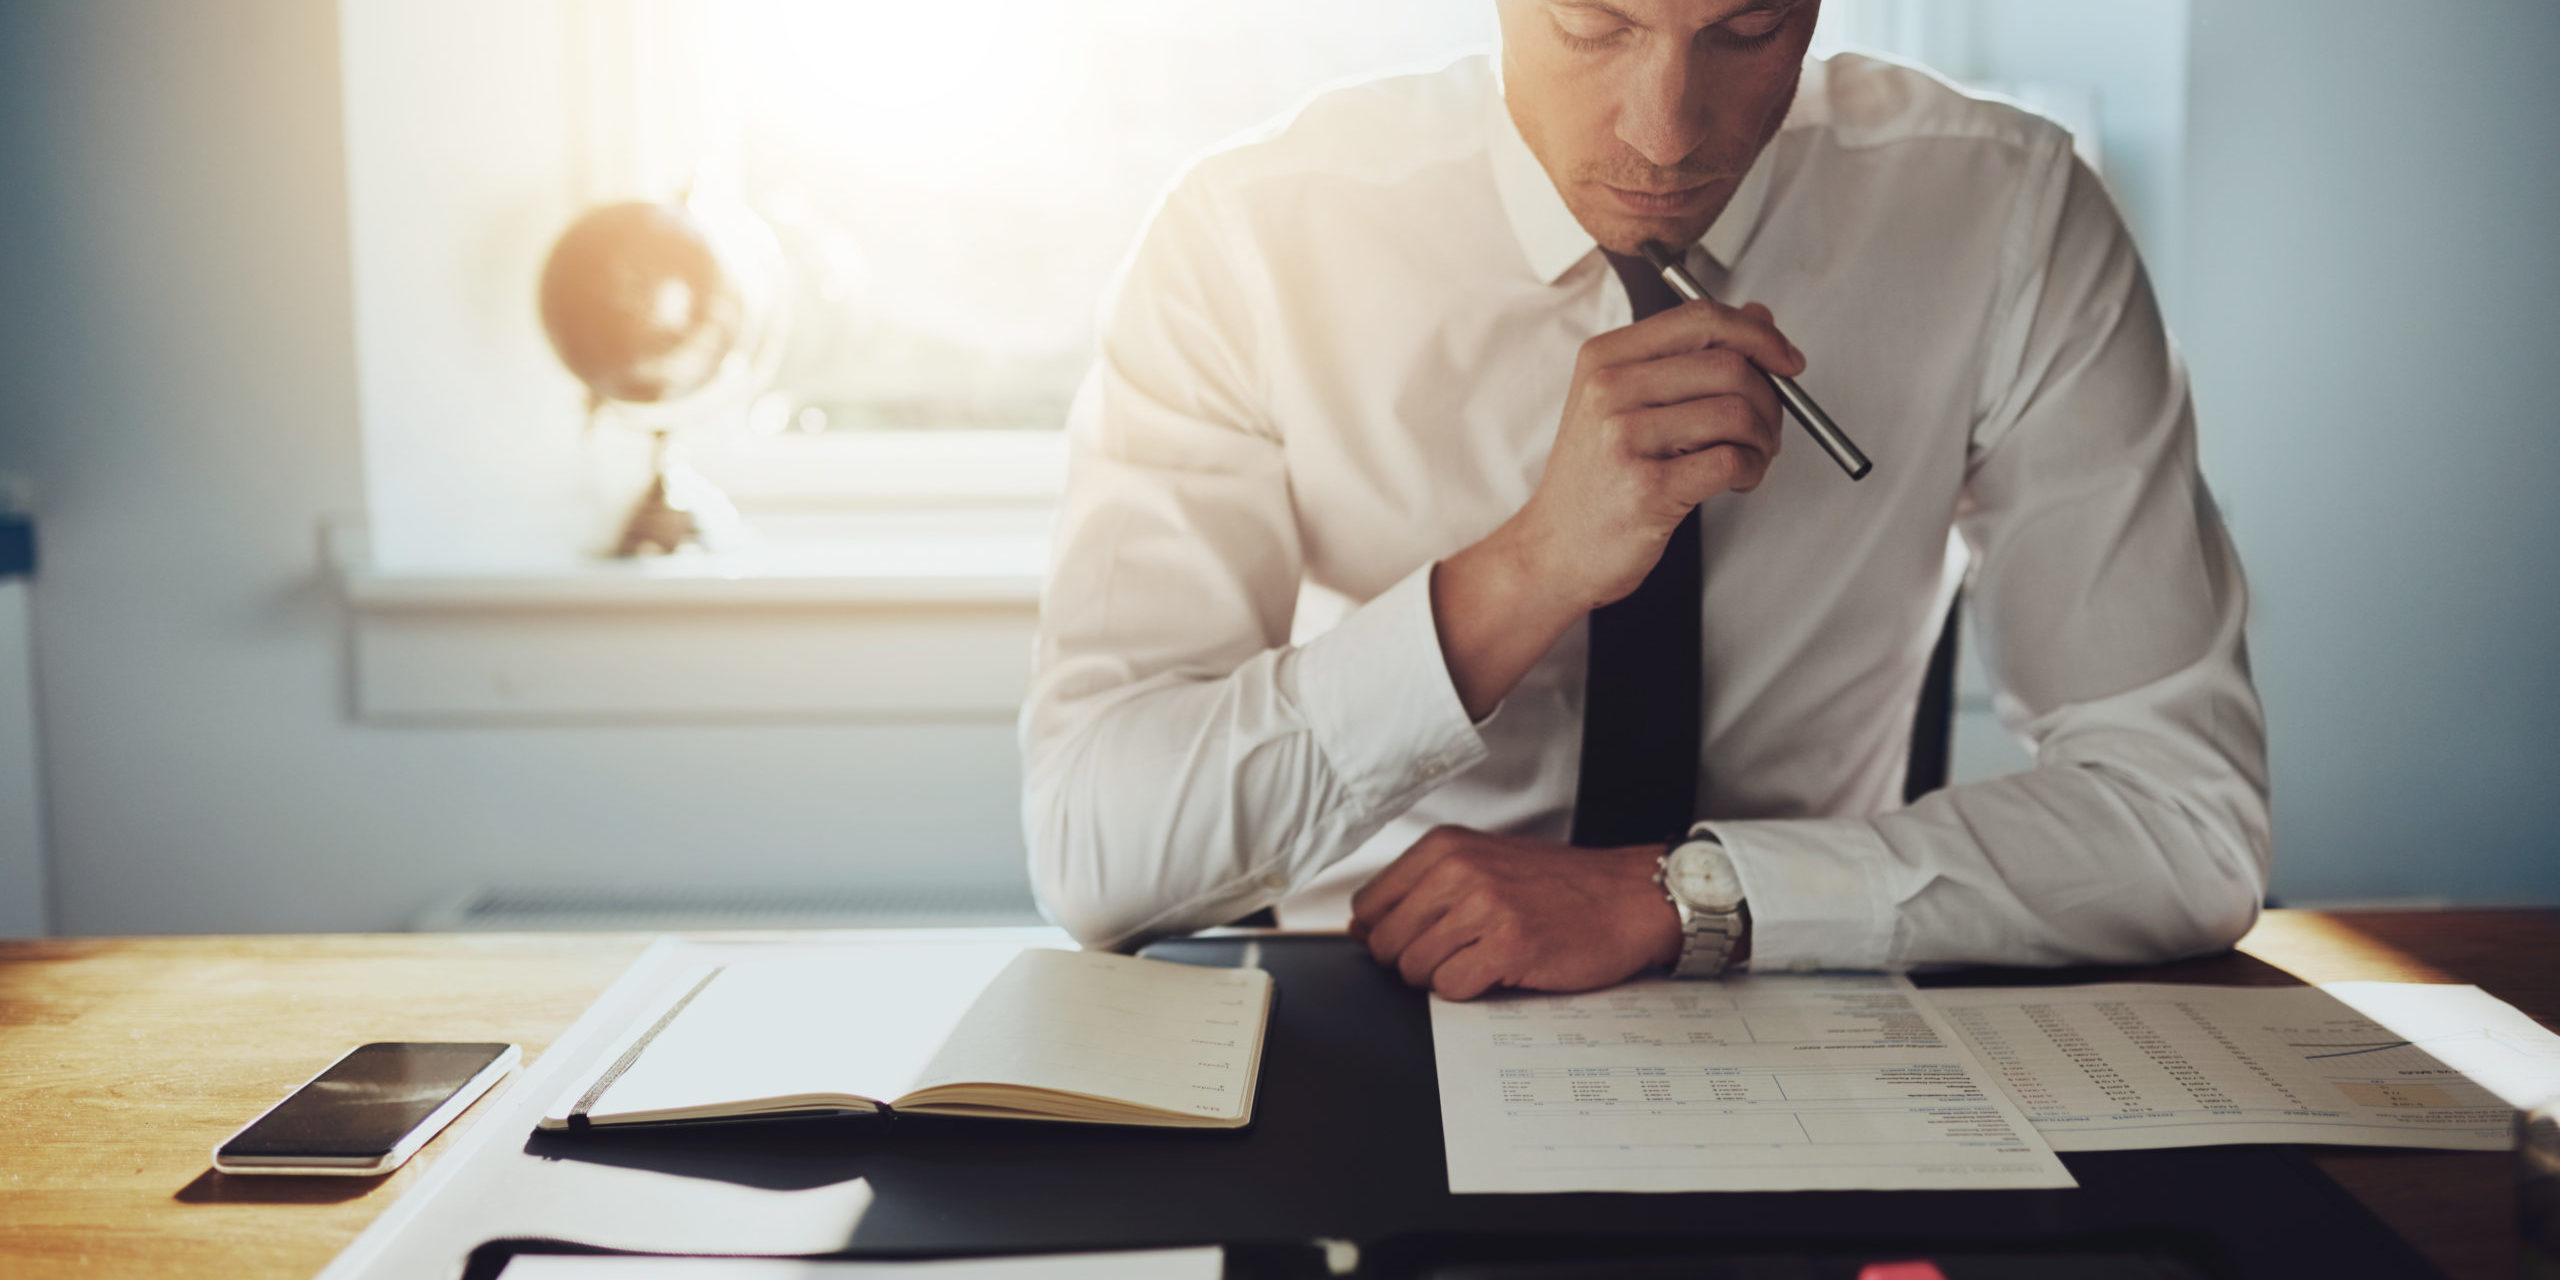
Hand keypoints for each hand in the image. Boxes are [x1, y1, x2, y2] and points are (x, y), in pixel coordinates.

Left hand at [1347, 826, 1681, 999]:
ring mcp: (1483, 907)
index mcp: (1444, 847)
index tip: (1415, 939)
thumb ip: (1420, 889)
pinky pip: (1451, 988)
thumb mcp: (1481, 864)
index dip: (1385, 934)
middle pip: (1385, 942)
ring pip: (1414, 969)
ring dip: (1443, 977)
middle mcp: (1458, 870)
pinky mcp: (1508, 945)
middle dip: (1411, 961)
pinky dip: (1470, 990)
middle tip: (1456, 954)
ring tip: (1482, 958)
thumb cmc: (1558, 886)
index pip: (1369, 905)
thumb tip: (1361, 928)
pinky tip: (1499, 971)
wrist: (1628, 897)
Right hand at [1503, 296, 1798, 610]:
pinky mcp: (1647, 487)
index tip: (1787, 361)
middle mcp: (1610, 389)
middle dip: (1770, 399)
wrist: (1553, 550)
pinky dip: (1751, 470)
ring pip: (1736, 413)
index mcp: (1605, 357)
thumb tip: (1758, 317)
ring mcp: (1625, 438)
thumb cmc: (1594, 480)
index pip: (1701, 319)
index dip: (1759, 335)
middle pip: (1728, 365)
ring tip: (1750, 458)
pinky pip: (1730, 461)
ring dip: (1762, 439)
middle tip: (1767, 427)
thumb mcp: (1624, 402)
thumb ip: (1690, 355)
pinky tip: (1738, 479)